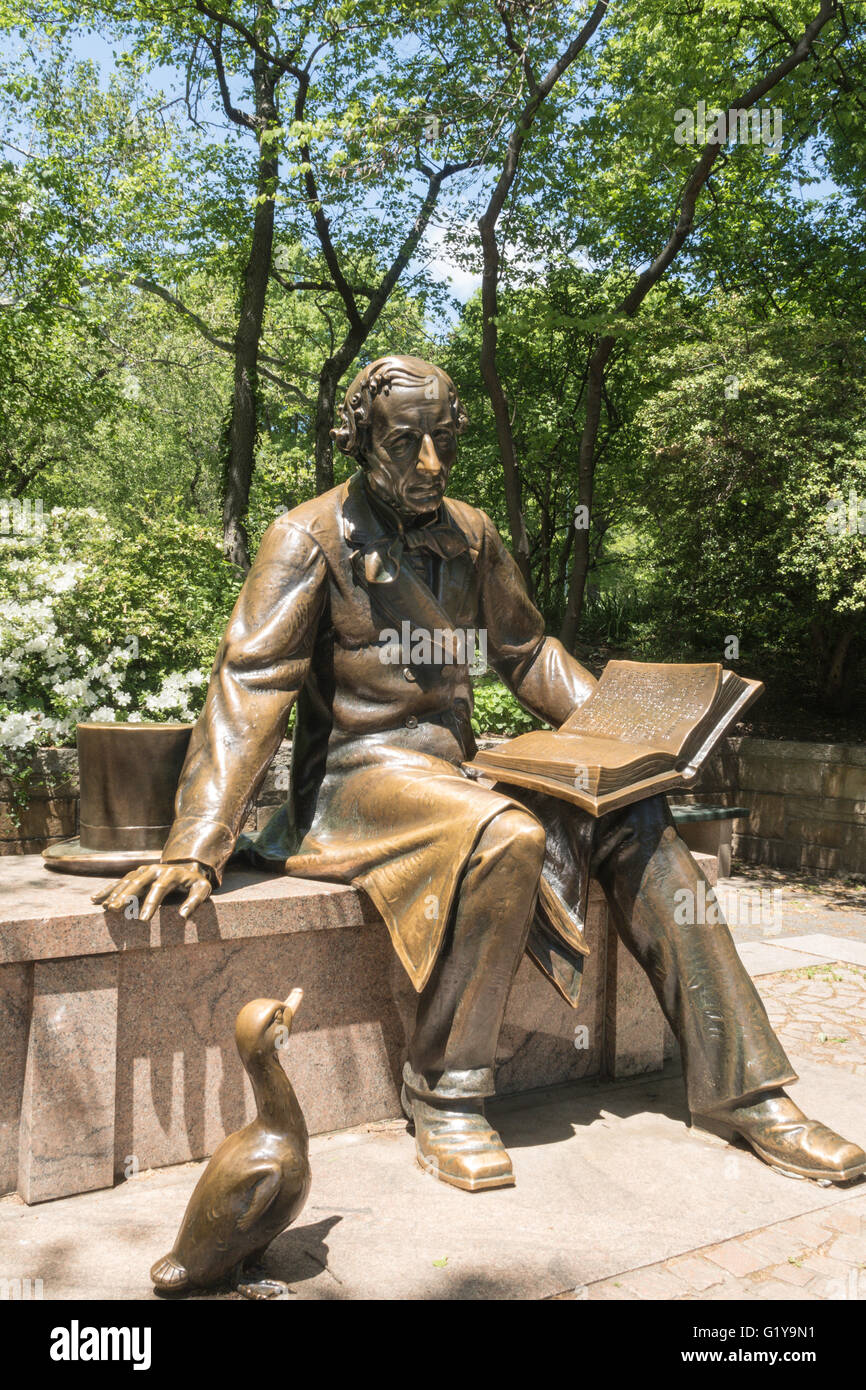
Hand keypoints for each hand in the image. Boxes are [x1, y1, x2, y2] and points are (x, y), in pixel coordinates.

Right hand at [91, 860, 212, 921]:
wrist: (189, 867)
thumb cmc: (195, 883)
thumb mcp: (202, 889)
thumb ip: (194, 902)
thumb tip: (182, 917)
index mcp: (170, 874)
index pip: (159, 889)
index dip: (151, 904)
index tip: (143, 920)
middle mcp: (154, 870)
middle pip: (137, 883)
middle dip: (125, 897)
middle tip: (114, 910)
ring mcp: (143, 870)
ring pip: (126, 882)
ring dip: (114, 894)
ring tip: (105, 908)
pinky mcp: (136, 873)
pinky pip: (120, 881)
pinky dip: (108, 890)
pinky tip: (95, 899)